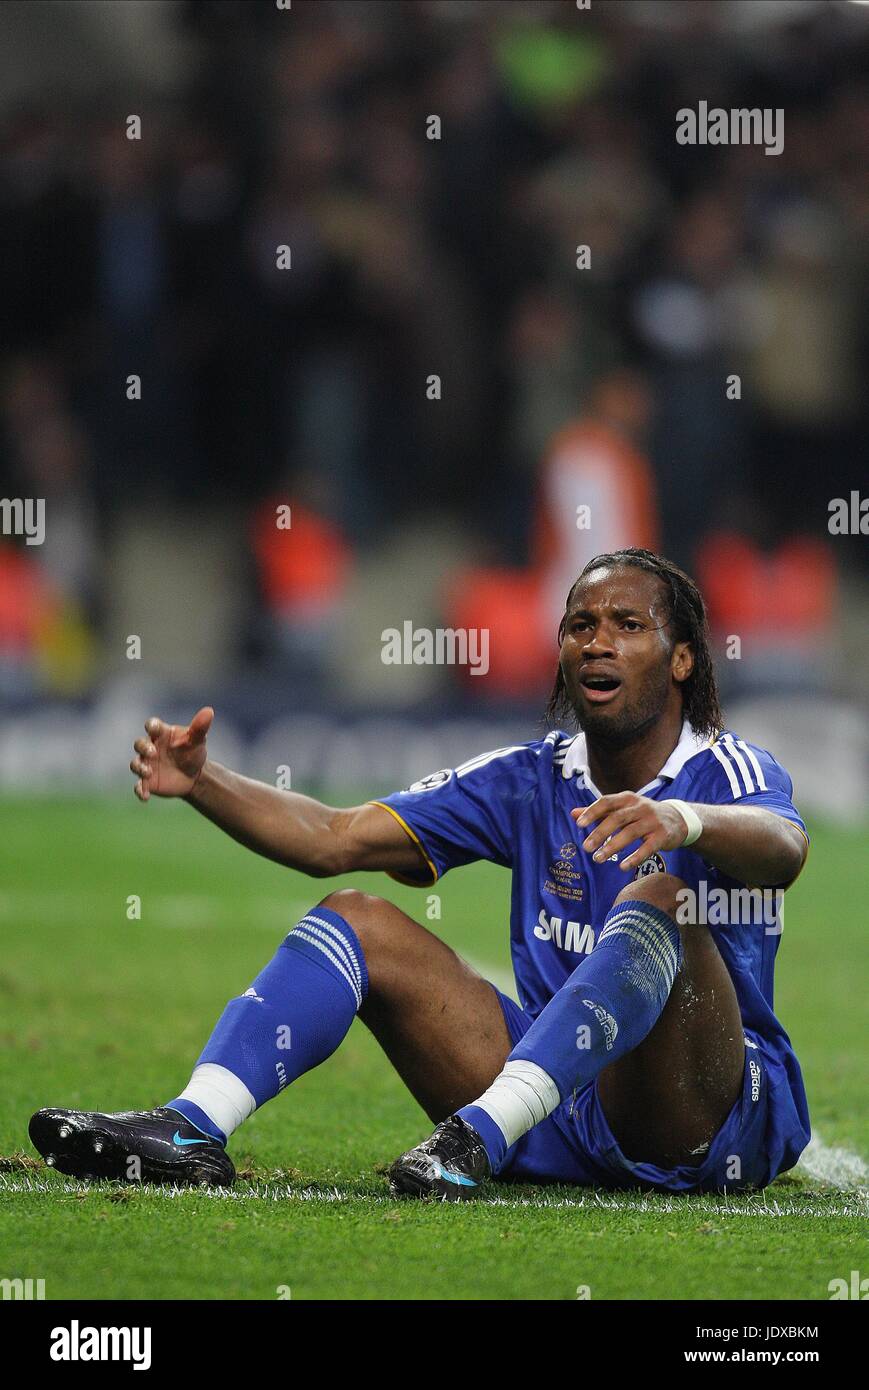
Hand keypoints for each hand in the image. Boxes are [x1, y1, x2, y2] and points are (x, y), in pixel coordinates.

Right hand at [130, 707, 213, 801]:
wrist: (194, 776)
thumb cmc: (193, 752)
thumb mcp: (198, 740)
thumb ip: (200, 727)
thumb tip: (209, 711)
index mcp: (161, 734)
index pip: (152, 726)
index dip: (151, 726)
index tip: (153, 729)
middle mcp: (150, 748)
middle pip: (139, 744)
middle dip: (143, 748)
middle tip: (153, 753)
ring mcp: (147, 764)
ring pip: (135, 764)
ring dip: (139, 767)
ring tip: (148, 772)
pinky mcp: (147, 781)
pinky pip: (138, 786)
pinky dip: (139, 790)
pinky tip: (145, 796)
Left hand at [571, 793, 690, 872]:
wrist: (677, 819)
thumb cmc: (642, 814)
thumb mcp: (623, 809)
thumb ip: (599, 812)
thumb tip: (573, 814)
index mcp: (627, 798)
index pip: (607, 802)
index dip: (592, 812)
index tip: (579, 824)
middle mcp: (640, 807)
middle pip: (617, 818)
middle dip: (600, 833)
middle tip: (586, 847)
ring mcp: (652, 821)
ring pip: (630, 833)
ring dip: (613, 846)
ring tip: (598, 858)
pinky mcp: (662, 836)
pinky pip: (647, 848)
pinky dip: (634, 857)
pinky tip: (622, 866)